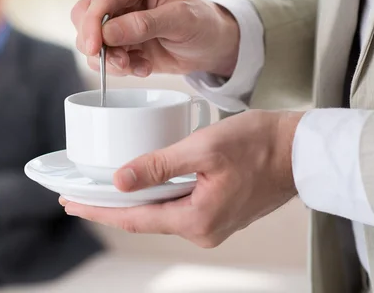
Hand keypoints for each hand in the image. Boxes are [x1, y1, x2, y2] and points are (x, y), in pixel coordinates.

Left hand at [60, 110, 303, 247]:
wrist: (302, 150)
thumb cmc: (259, 144)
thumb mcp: (202, 149)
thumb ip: (158, 166)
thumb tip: (119, 181)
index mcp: (197, 218)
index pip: (134, 218)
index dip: (100, 210)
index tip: (72, 204)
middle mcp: (203, 229)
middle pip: (143, 219)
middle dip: (109, 207)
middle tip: (77, 198)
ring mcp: (212, 224)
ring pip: (159, 214)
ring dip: (131, 202)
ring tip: (101, 191)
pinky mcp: (217, 212)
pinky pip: (176, 208)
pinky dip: (154, 198)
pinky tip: (140, 187)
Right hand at [71, 0, 239, 77]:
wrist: (209, 46)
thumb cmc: (202, 23)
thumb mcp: (181, 21)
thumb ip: (144, 25)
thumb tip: (107, 33)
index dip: (93, 23)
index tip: (95, 48)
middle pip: (83, 15)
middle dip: (97, 43)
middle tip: (120, 62)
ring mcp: (113, 14)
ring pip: (86, 37)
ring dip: (109, 59)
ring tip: (137, 65)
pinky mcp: (113, 37)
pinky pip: (99, 55)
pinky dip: (117, 67)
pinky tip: (142, 66)